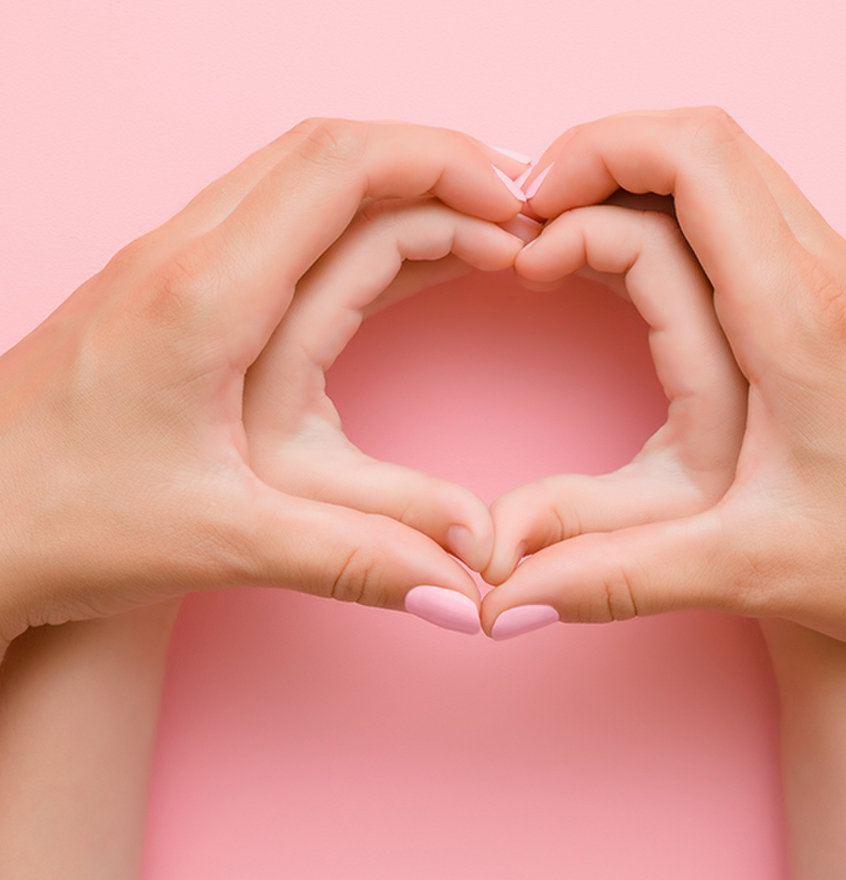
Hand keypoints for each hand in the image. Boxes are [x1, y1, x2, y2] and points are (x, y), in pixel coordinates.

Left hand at [0, 119, 526, 641]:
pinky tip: (402, 261)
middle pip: (331, 148)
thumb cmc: (65, 521)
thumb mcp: (224, 543)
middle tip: (514, 212)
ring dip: (397, 185)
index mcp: (206, 296)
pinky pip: (281, 216)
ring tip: (476, 230)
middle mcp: (185, 254)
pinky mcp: (173, 286)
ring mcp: (173, 262)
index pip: (343, 168)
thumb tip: (469, 590)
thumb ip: (359, 560)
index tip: (517, 212)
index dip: (445, 170)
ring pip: (303, 172)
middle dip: (436, 165)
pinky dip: (357, 219)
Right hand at [483, 108, 845, 693]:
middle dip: (602, 156)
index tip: (527, 230)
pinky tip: (638, 268)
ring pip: (732, 167)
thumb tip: (506, 593)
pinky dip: (681, 211)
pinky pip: (755, 211)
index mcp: (796, 319)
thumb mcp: (745, 570)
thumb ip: (614, 574)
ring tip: (569, 235)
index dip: (590, 164)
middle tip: (533, 214)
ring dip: (642, 179)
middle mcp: (828, 276)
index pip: (691, 161)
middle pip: (705, 139)